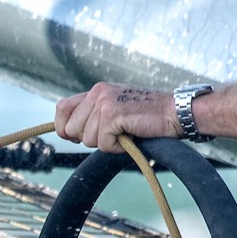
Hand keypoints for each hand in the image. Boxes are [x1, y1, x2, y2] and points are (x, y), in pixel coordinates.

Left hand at [54, 82, 180, 149]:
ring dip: (107, 143)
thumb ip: (93, 116)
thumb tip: (67, 134)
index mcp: (96, 90)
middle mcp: (97, 92)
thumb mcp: (116, 111)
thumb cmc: (148, 117)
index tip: (76, 137)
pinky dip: (117, 147)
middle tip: (113, 134)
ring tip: (126, 133)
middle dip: (90, 139)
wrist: (175, 113)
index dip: (64, 128)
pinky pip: (103, 144)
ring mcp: (104, 102)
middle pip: (71, 129)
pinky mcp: (113, 114)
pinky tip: (131, 136)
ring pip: (87, 139)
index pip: (61, 109)